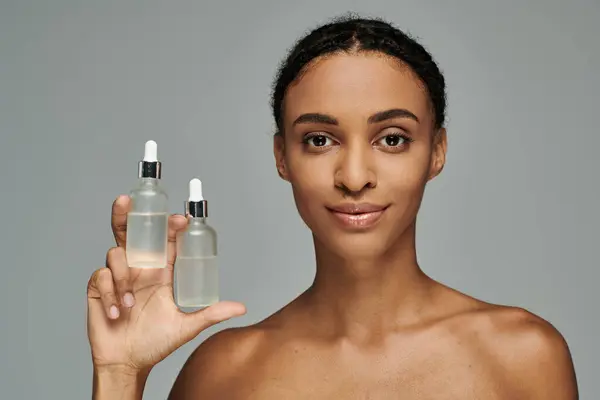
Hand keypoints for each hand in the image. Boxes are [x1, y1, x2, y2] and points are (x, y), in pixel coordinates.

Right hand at [86, 195, 245, 373]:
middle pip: (131, 233)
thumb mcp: (187, 327)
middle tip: (129, 200)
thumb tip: (242, 307)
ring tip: (131, 304)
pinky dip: (110, 292)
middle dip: (128, 214)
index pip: (166, 242)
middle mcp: (139, 269)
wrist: (127, 363)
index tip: (181, 219)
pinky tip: (117, 313)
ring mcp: (117, 277)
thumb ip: (211, 314)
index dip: (171, 227)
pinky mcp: (98, 288)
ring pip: (116, 254)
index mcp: (161, 273)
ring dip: (123, 277)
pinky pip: (100, 276)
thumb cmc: (156, 342)